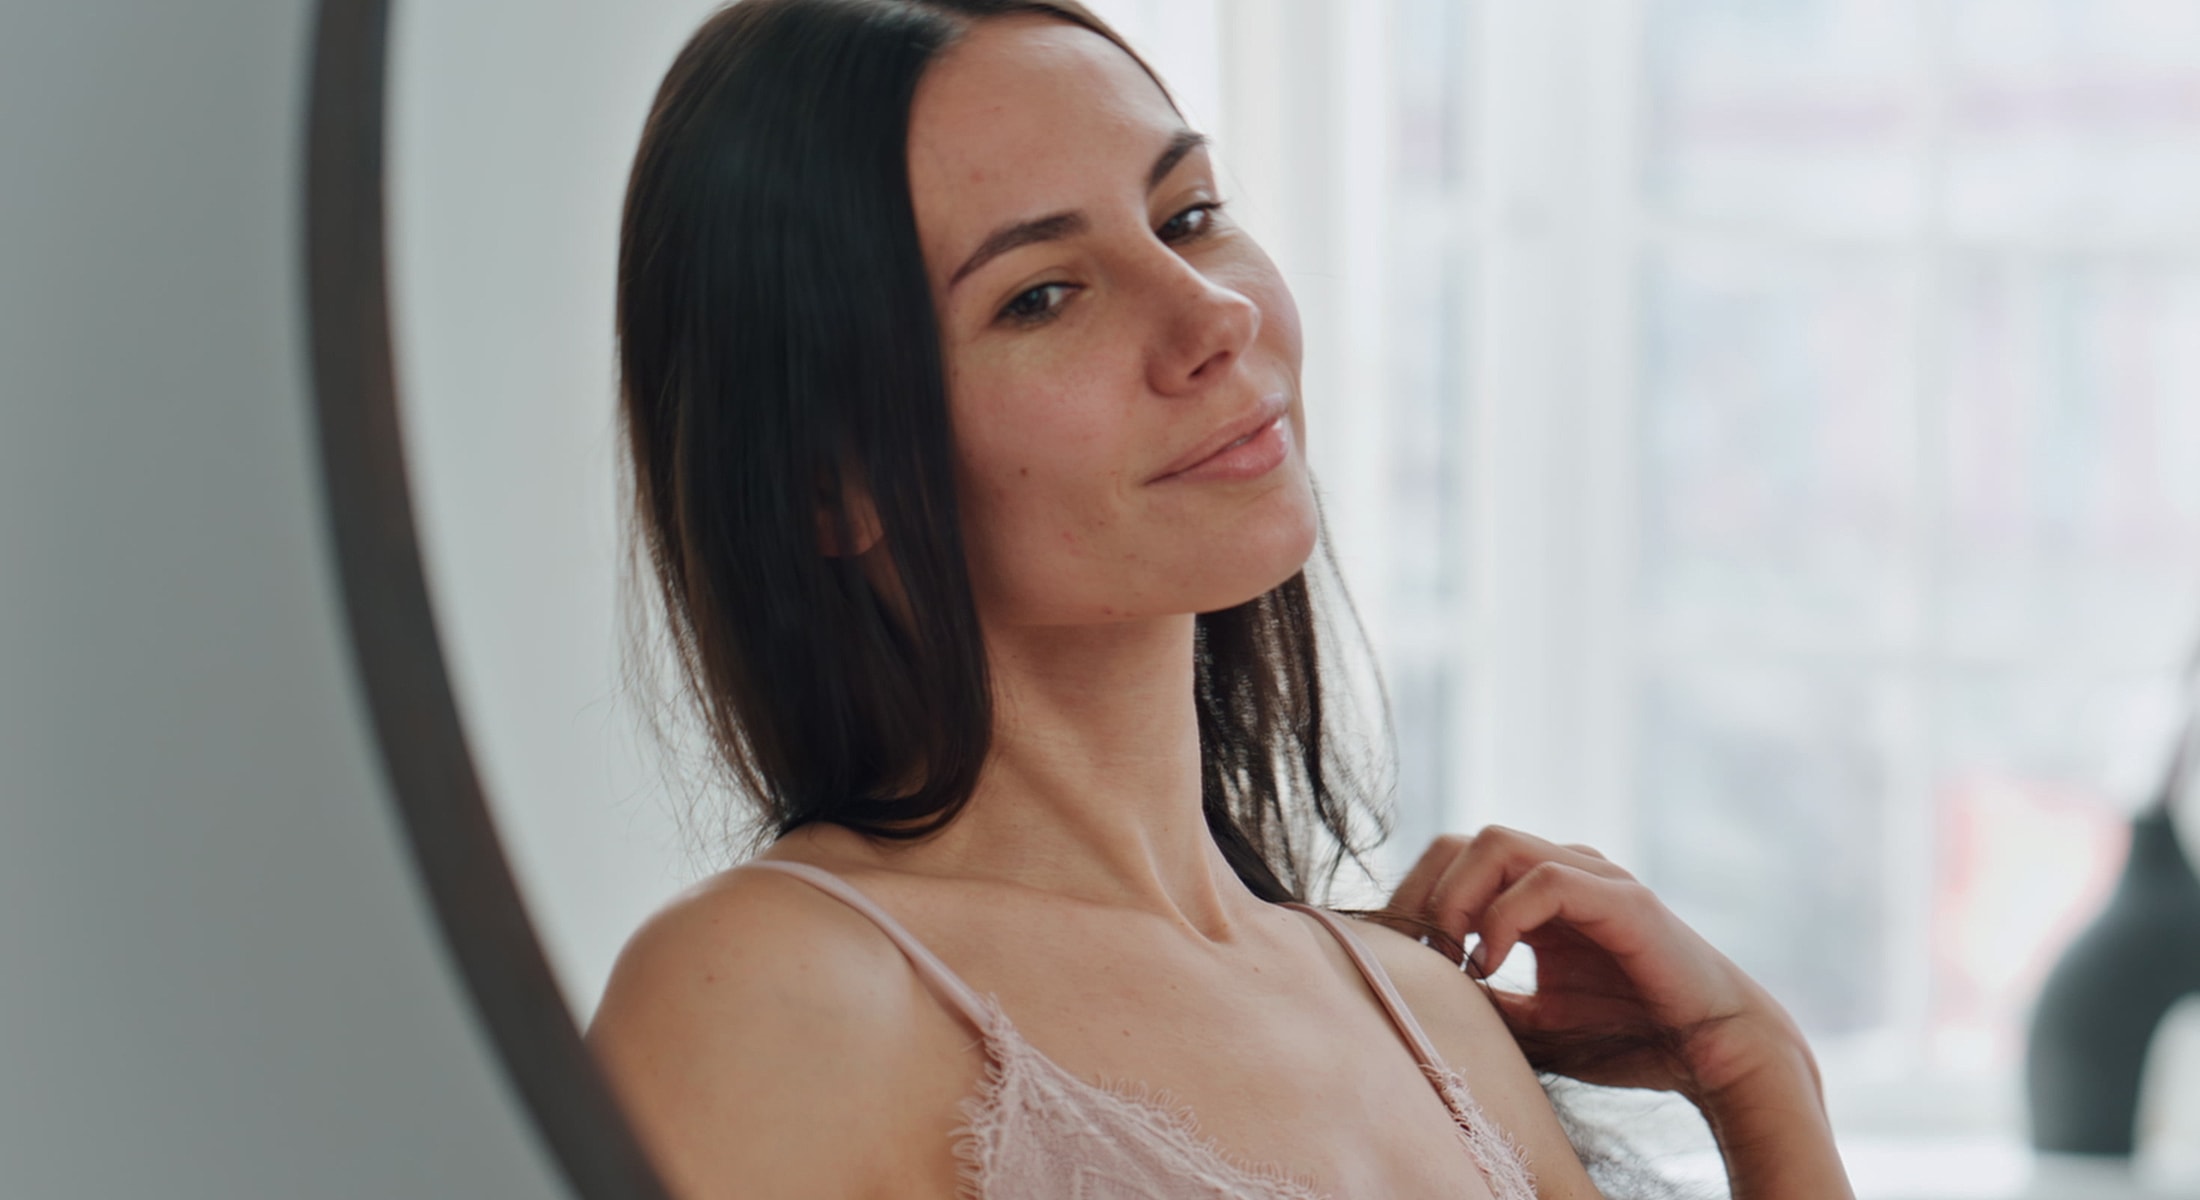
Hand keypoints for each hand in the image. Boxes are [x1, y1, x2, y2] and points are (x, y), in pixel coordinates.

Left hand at [1381, 826, 1813, 1104]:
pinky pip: (1544, 879)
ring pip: (1495, 843)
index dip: (1411, 900)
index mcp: (1536, 895)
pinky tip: (1491, 966)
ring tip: (1450, 957)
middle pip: (1460, 841)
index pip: (1451, 862)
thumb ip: (1483, 1004)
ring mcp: (1592, 878)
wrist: (1715, 1053)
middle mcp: (1561, 872)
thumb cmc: (1629, 1039)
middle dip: (1422, 893)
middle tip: (1414, 955)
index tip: (1394, 955)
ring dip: (1456, 898)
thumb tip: (1417, 996)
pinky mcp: (1621, 898)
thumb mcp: (1533, 1025)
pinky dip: (1503, 918)